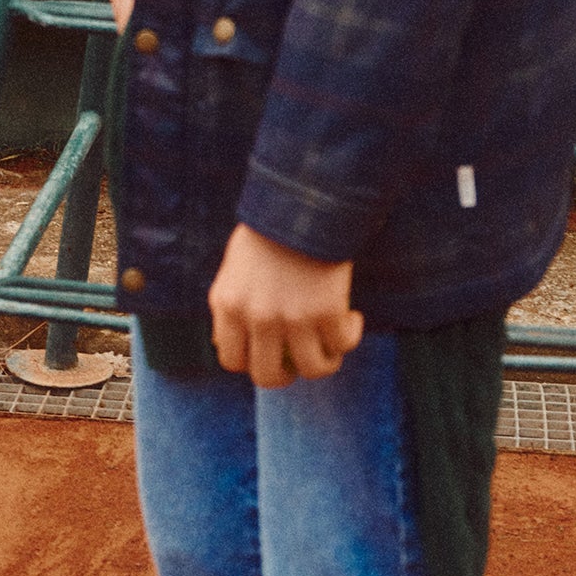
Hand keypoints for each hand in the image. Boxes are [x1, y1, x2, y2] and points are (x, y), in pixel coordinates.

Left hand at [208, 224, 362, 387]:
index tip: (270, 351)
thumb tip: (225, 347)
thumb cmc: (269, 231)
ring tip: (331, 342)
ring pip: (311, 370)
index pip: (231, 361)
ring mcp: (292, 318)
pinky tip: (351, 319)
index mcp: (227, 304)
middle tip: (300, 356)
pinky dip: (349, 337)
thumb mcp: (234, 269)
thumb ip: (230, 307)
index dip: (253, 361)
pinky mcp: (327, 311)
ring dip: (325, 361)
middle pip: (268, 376)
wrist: (303, 199)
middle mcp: (256, 317)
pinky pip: (342, 347)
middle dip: (287, 372)